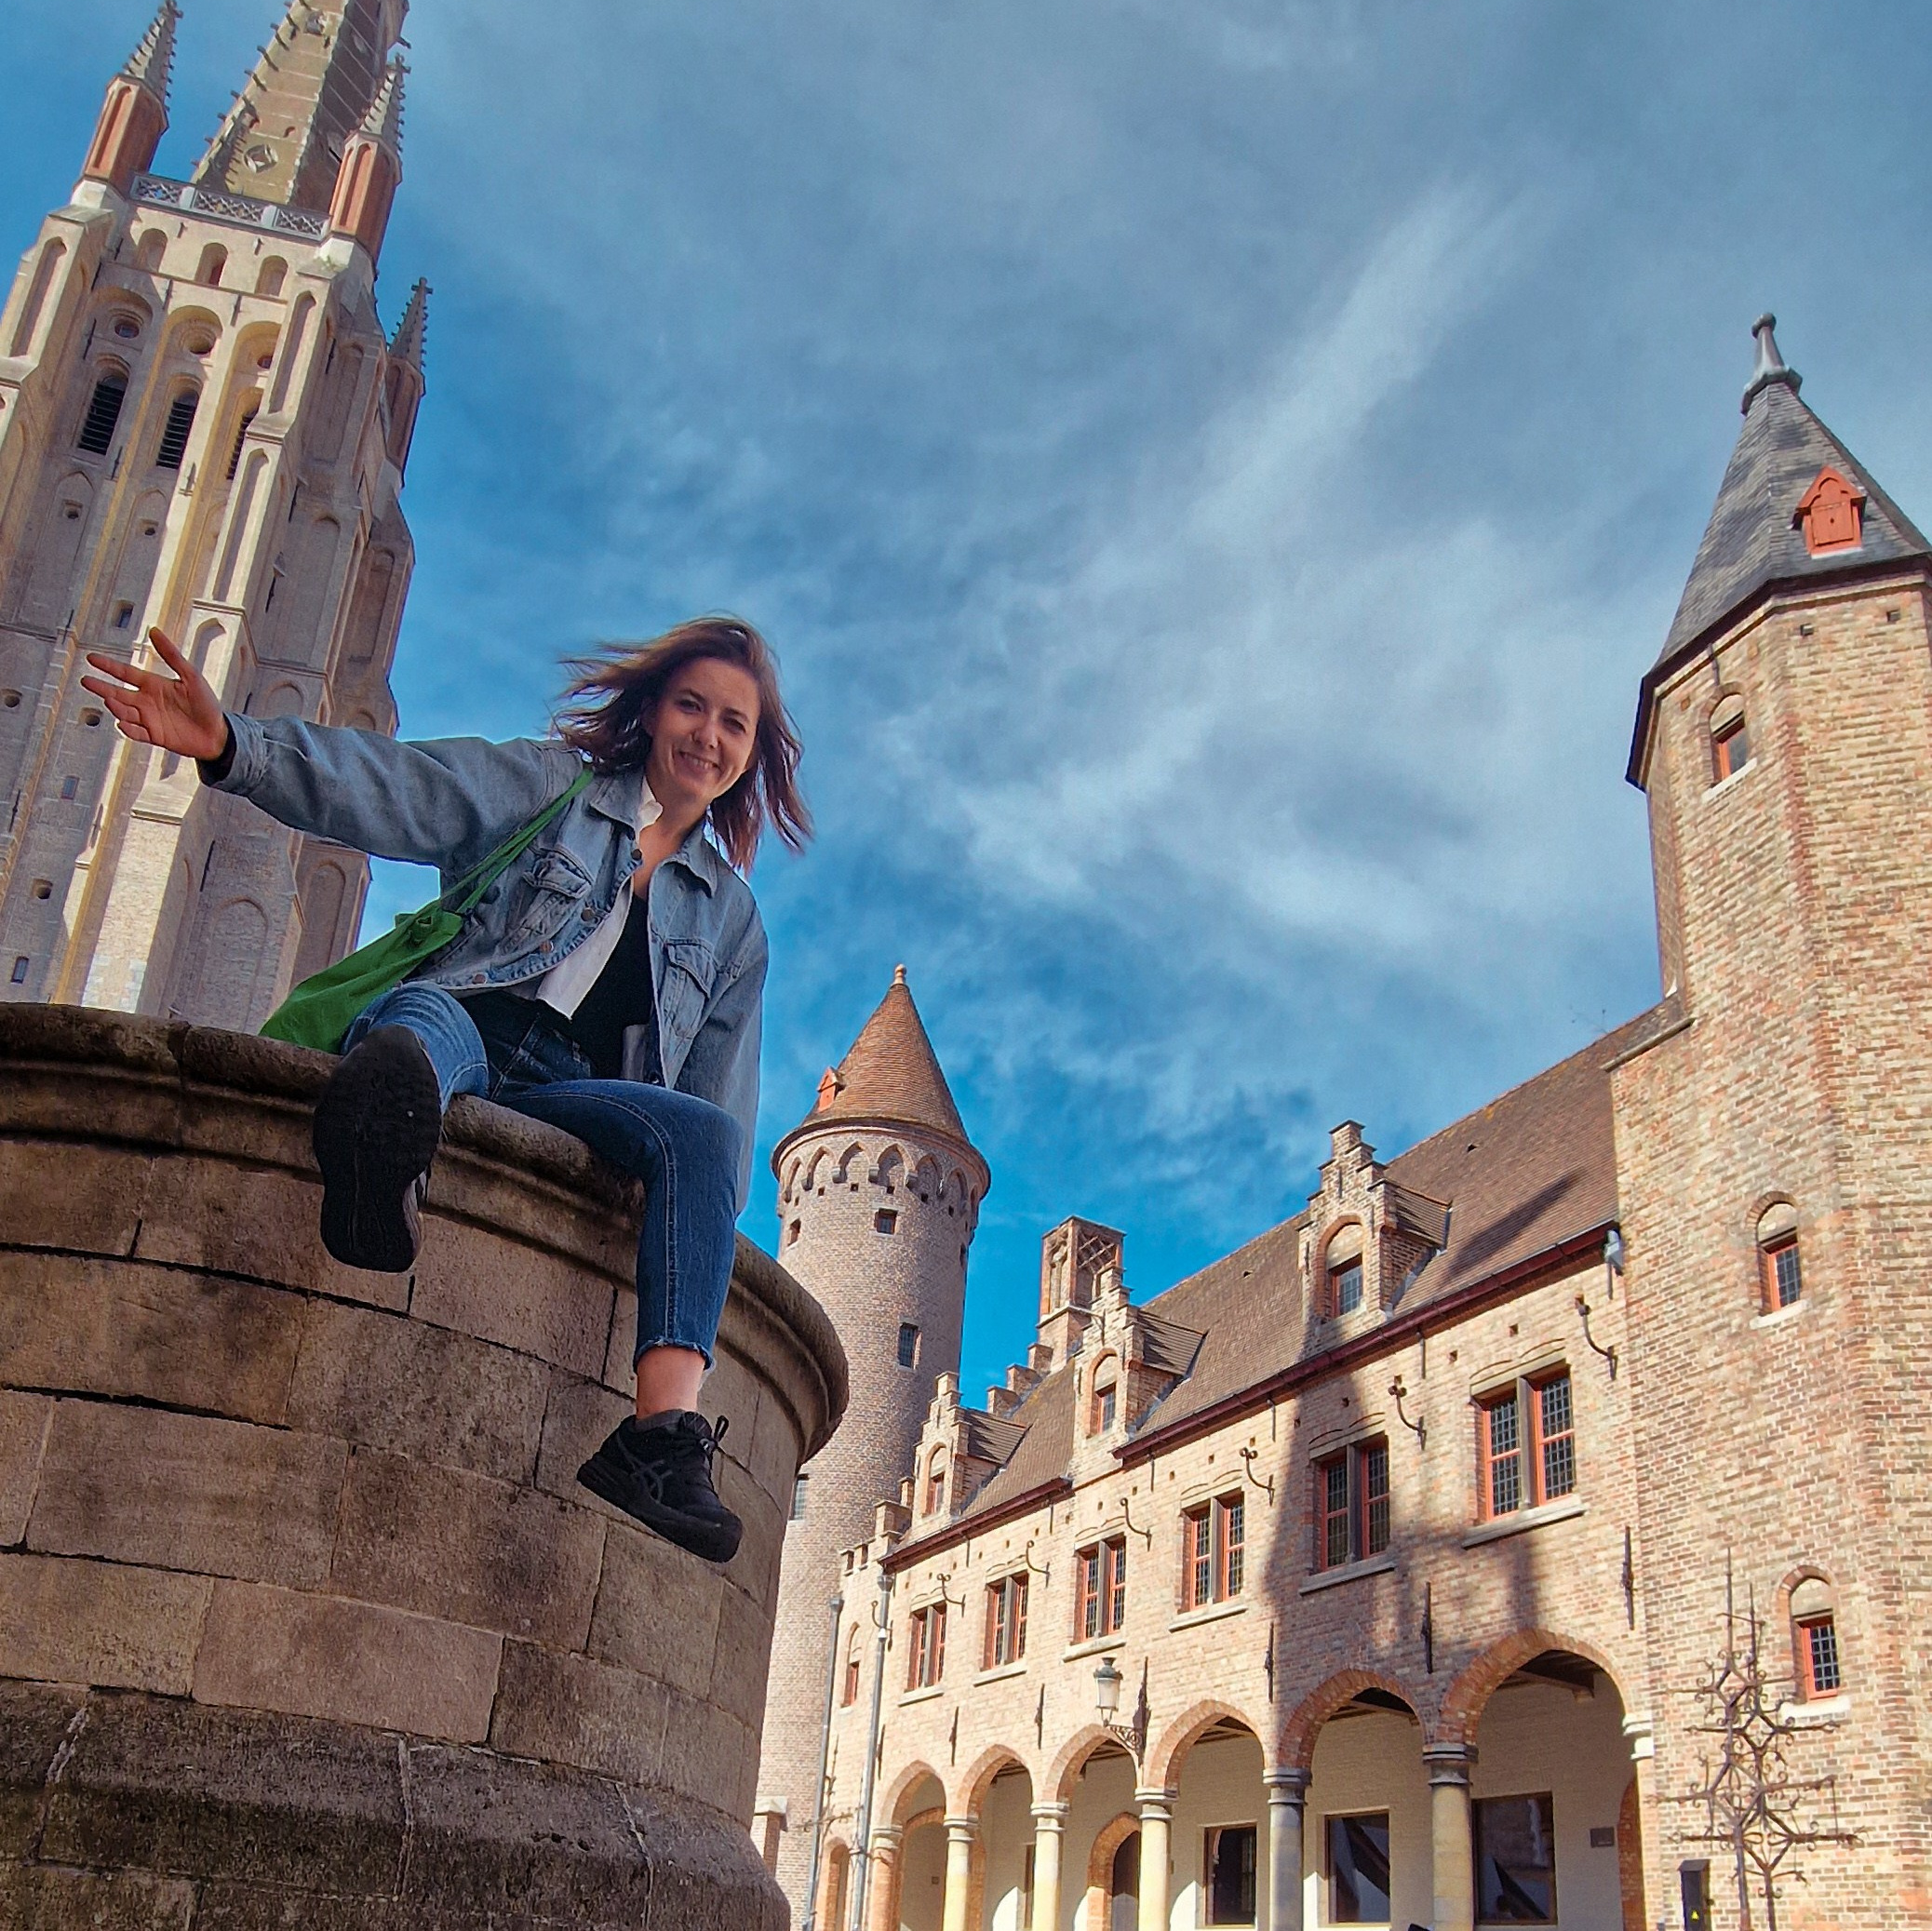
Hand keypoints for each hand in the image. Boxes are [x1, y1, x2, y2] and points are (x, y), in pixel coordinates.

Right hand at [82, 628, 228, 762]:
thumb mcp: (191, 675)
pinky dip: (128, 729)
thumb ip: (172, 655)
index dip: (108, 666)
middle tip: (86, 680)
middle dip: (101, 687)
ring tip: (110, 699)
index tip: (91, 658)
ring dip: (116, 707)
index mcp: (154, 685)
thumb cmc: (206, 703)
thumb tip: (154, 631)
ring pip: (124, 712)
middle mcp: (147, 701)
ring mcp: (149, 719)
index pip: (125, 673)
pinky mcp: (154, 736)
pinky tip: (122, 723)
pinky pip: (136, 733)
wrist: (217, 733)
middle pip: (117, 692)